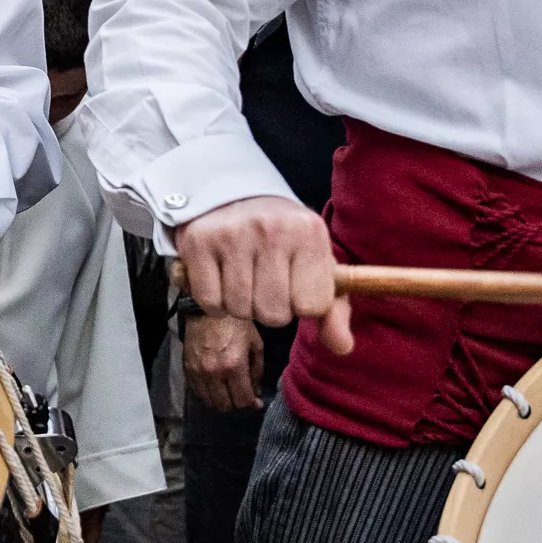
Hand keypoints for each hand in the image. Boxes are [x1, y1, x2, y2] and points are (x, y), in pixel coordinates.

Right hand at [171, 195, 351, 354]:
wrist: (233, 195)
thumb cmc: (282, 239)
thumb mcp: (315, 264)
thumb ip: (334, 309)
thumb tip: (342, 347)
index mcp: (309, 233)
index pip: (313, 305)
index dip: (302, 305)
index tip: (295, 285)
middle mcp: (272, 230)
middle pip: (274, 314)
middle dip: (270, 309)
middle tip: (265, 283)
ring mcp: (233, 235)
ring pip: (240, 310)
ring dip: (241, 306)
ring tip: (244, 279)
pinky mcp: (199, 242)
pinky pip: (210, 302)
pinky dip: (215, 302)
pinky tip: (221, 279)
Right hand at [183, 311, 263, 411]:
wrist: (206, 309)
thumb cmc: (235, 323)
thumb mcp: (255, 343)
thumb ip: (257, 370)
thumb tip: (255, 390)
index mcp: (234, 365)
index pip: (243, 399)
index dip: (252, 405)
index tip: (256, 402)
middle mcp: (214, 373)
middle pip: (226, 405)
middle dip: (238, 405)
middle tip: (243, 397)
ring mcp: (198, 372)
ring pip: (210, 402)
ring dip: (222, 402)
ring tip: (229, 394)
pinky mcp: (187, 369)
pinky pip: (197, 392)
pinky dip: (208, 394)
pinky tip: (215, 387)